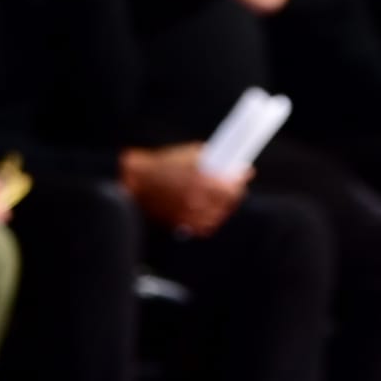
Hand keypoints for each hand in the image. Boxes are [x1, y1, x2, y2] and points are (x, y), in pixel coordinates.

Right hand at [121, 142, 249, 235]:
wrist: (136, 182)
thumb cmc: (161, 165)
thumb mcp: (189, 153)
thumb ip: (213, 159)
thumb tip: (231, 164)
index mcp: (202, 181)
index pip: (233, 187)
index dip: (241, 179)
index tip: (244, 174)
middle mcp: (199, 201)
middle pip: (229, 202)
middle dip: (233, 192)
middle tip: (233, 185)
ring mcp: (190, 215)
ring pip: (219, 216)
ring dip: (223, 207)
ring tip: (222, 198)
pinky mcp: (182, 224)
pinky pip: (205, 227)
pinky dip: (211, 220)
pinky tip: (210, 211)